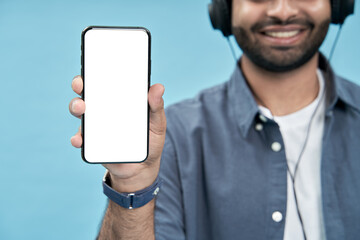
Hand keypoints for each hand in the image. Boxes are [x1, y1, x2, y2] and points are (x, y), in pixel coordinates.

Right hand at [69, 75, 166, 191]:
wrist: (142, 168)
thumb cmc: (150, 141)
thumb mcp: (157, 123)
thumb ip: (157, 107)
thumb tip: (158, 87)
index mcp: (120, 101)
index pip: (107, 82)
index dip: (100, 70)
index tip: (96, 62)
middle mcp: (105, 110)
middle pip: (89, 93)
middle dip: (81, 85)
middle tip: (81, 84)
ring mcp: (96, 126)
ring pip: (81, 112)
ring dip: (76, 107)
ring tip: (81, 109)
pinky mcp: (92, 143)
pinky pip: (81, 138)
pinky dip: (78, 138)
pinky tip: (80, 139)